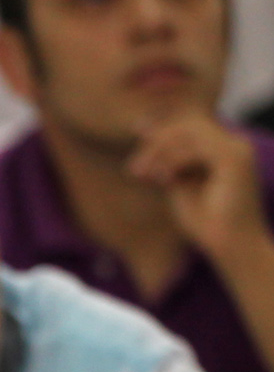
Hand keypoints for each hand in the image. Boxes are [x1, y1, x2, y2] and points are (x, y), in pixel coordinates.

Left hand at [129, 114, 272, 271]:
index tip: (135, 161)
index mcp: (223, 150)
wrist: (230, 245)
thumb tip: (147, 139)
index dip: (159, 137)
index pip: (189, 128)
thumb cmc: (206, 222)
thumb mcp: (179, 186)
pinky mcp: (235, 160)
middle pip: (187, 126)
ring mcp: (237, 150)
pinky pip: (197, 148)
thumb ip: (166, 163)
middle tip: (134, 169)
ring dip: (160, 152)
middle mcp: (234, 145)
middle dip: (156, 144)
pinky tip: (164, 179)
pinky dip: (175, 160)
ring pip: (190, 132)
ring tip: (141, 174)